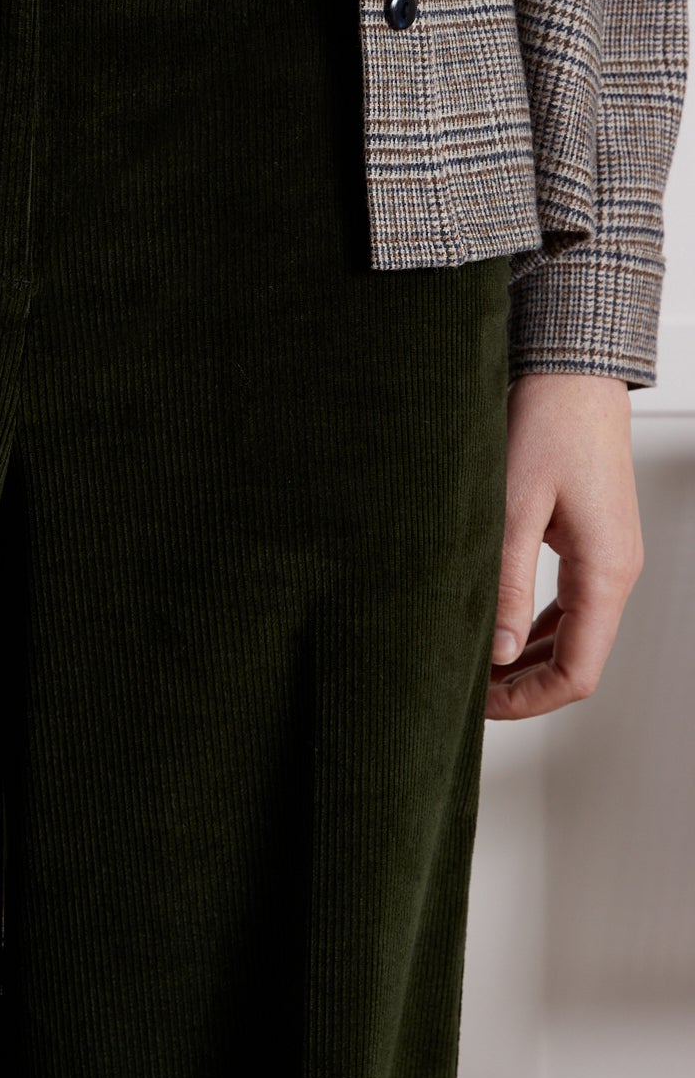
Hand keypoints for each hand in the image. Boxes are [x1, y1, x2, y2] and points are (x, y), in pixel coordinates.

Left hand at [486, 371, 642, 719]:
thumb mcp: (513, 508)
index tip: (480, 707)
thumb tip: (491, 651)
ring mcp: (606, 556)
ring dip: (524, 654)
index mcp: (605, 573)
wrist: (571, 371)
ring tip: (470, 660)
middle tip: (463, 688)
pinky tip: (493, 623)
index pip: (578, 673)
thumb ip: (503, 583)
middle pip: (577, 659)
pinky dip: (532, 622)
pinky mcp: (590, 538)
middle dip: (521, 683)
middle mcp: (615, 572)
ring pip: (571, 632)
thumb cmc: (548, 425)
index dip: (528, 700)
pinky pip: (567, 601)